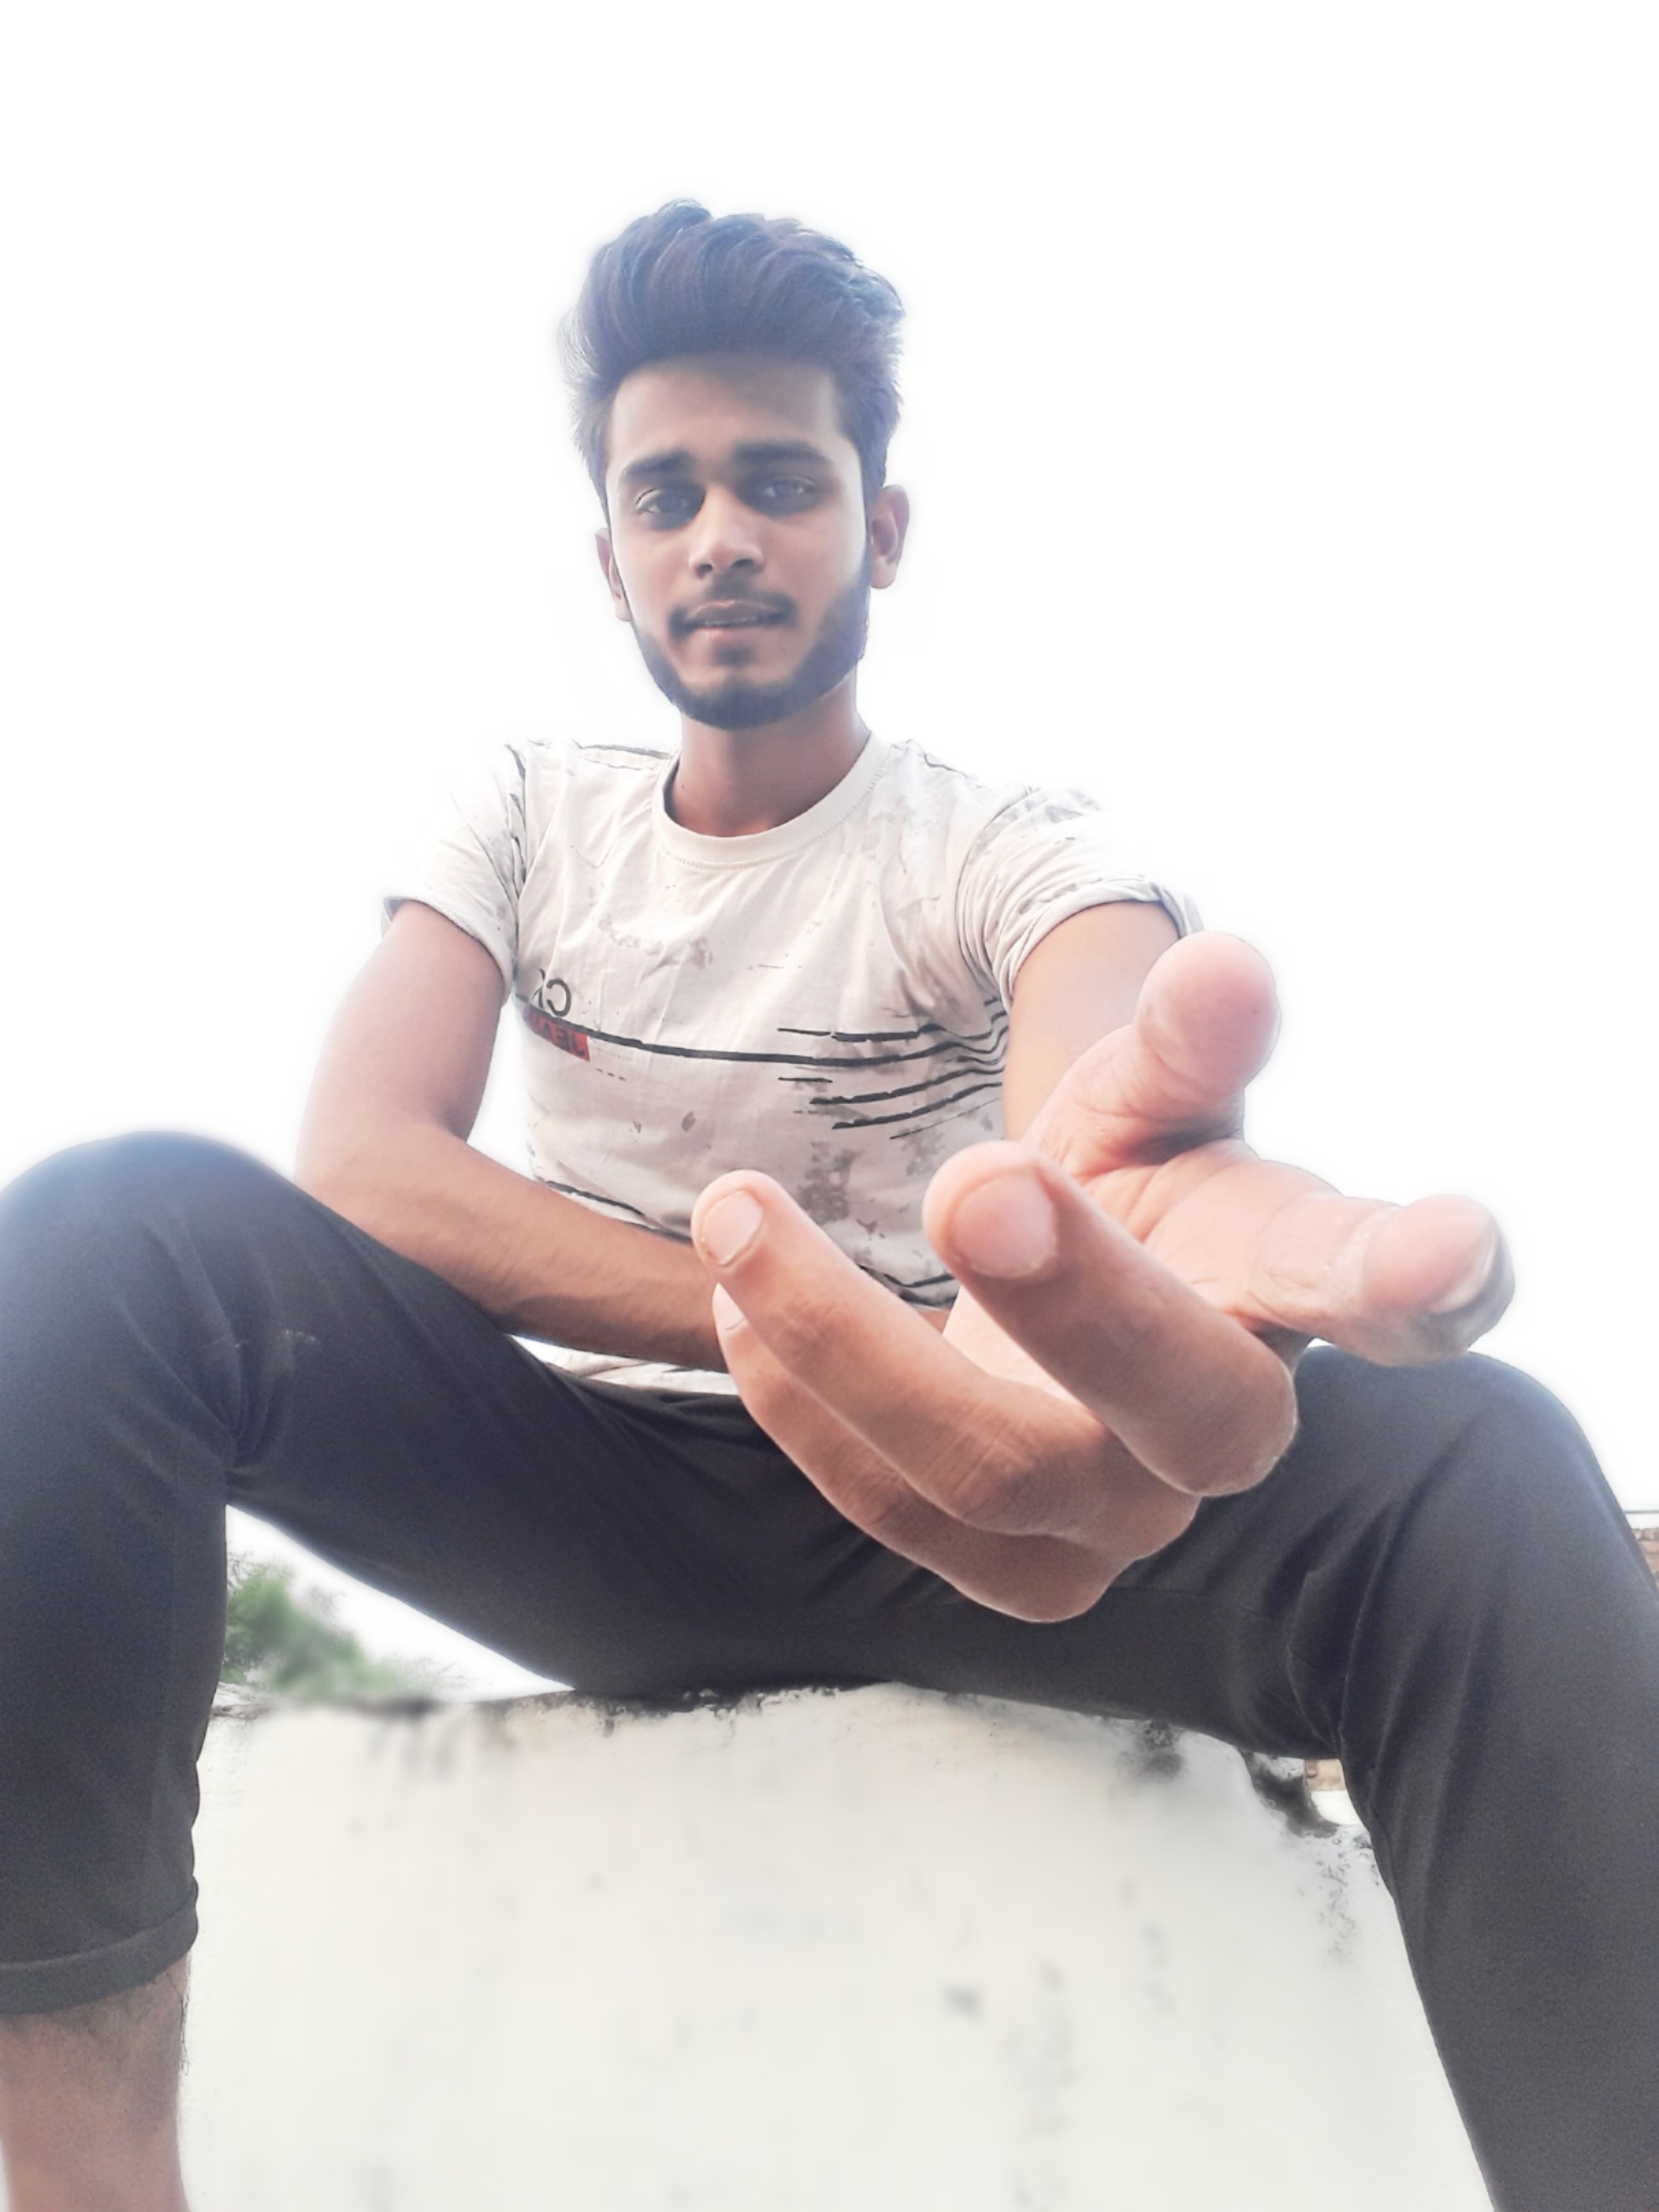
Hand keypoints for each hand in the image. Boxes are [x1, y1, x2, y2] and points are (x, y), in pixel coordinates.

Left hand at [689, 934, 1511, 1620]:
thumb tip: (1221, 959)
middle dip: (1073, 1298)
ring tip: (735, 1211)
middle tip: (969, 1178)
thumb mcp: (1148, 1102)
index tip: (1454, 1241)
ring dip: (844, 1337)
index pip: (1382, 1292)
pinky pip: (891, 1513)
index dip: (1419, 1274)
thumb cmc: (1130, 1192)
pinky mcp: (1018, 1571)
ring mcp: (1124, 1519)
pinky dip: (800, 1403)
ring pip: (995, 1474)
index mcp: (1289, 1290)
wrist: (1061, 1314)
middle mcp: (1226, 1426)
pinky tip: (740, 1307)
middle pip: (1179, 1404)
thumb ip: (1183, 1043)